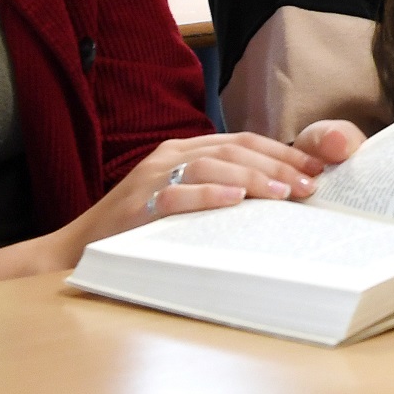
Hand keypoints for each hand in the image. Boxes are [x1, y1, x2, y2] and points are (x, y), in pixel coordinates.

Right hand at [0, 127, 354, 286]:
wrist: (76, 251)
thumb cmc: (138, 229)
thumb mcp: (183, 201)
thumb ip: (219, 191)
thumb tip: (278, 199)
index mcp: (184, 149)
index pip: (243, 142)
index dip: (283, 152)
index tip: (317, 169)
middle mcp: (170, 155)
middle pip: (235, 149)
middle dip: (278, 165)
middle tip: (309, 186)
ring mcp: (152, 176)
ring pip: (212, 165)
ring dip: (252, 178)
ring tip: (283, 194)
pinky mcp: (137, 205)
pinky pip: (177, 195)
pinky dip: (207, 195)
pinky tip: (235, 200)